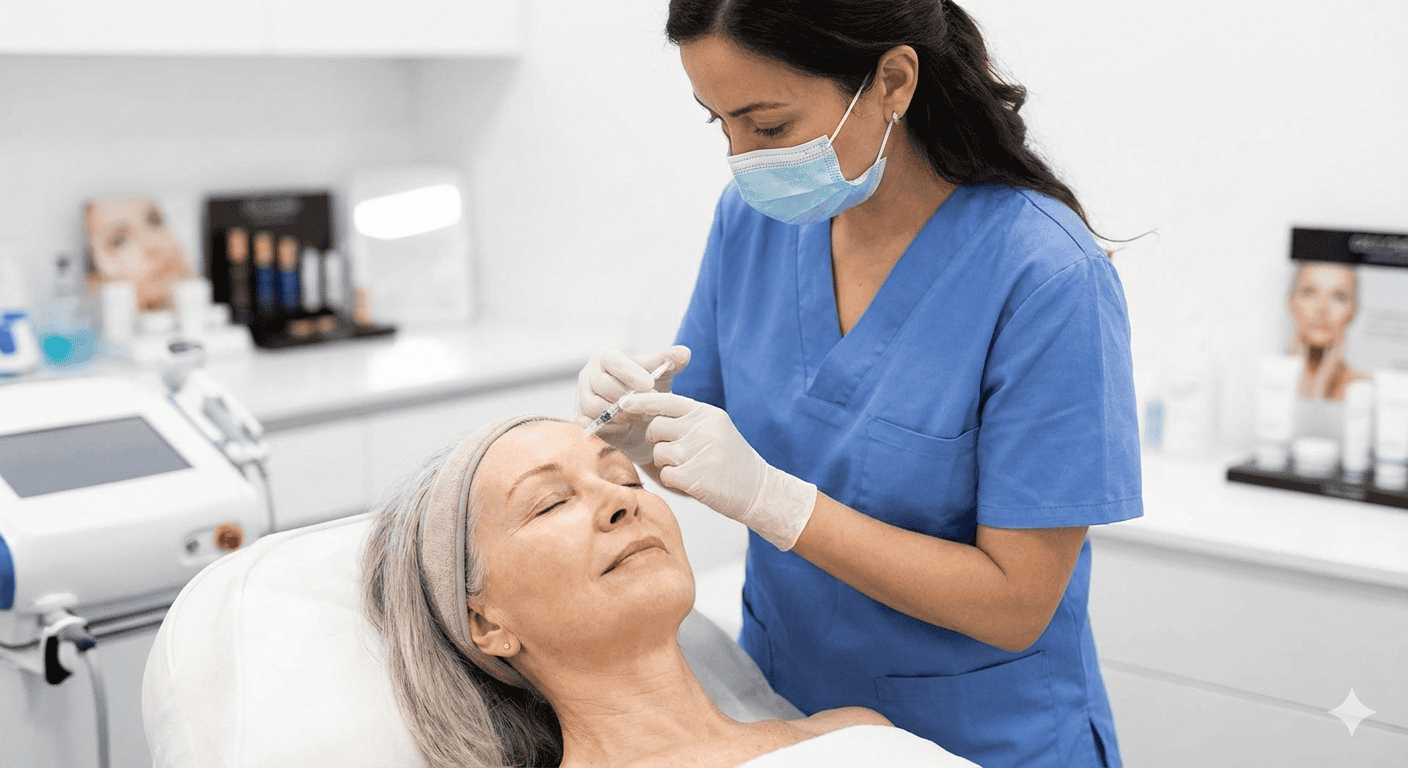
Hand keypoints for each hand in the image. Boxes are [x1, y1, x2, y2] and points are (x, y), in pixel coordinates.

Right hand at [575, 346, 690, 464]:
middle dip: (629, 397)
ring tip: (640, 415)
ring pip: (595, 406)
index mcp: (606, 357)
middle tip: (650, 405)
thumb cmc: (648, 391)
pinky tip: (627, 427)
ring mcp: (582, 396)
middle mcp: (589, 374)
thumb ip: (670, 362)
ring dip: (621, 413)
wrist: (639, 421)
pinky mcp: (580, 418)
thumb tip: (684, 352)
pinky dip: (611, 427)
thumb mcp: (661, 375)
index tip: (650, 385)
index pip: (615, 362)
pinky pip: (591, 423)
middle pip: (603, 385)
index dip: (631, 373)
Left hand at [620, 392, 816, 550]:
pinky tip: (694, 481)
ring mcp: (700, 453)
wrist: (758, 490)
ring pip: (659, 453)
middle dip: (658, 441)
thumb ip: (688, 420)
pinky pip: (666, 475)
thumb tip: (649, 413)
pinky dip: (674, 481)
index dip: (642, 401)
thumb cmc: (731, 461)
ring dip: (668, 464)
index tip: (624, 403)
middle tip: (676, 451)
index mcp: (707, 414)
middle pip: (656, 428)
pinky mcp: (695, 477)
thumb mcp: (715, 429)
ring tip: (691, 468)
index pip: (666, 401)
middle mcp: (704, 429)